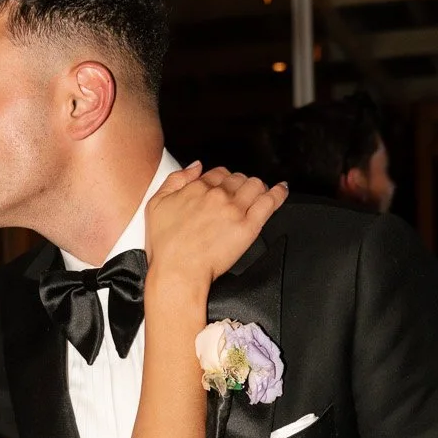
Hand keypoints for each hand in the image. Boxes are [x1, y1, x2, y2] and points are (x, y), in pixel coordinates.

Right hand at [146, 164, 287, 290]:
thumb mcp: (156, 204)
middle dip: (239, 184)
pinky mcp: (248, 226)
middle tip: (238, 197)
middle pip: (238, 178)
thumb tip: (195, 166)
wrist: (178, 272)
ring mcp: (235, 209)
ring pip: (255, 185)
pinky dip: (278, 192)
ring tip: (257, 195)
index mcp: (197, 188)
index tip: (223, 188)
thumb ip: (175, 179)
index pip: (218, 173)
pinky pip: (270, 201)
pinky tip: (281, 189)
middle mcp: (218, 195)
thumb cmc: (166, 246)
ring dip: (256, 187)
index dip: (222, 180)